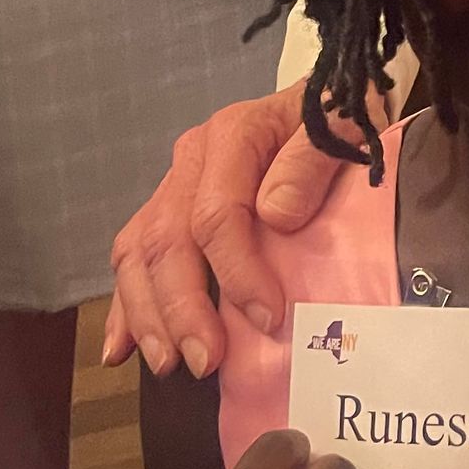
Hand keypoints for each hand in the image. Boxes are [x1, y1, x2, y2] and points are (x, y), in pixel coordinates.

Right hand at [103, 86, 357, 375]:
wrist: (335, 104)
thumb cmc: (345, 117)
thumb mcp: (347, 125)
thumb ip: (314, 159)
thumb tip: (276, 214)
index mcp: (236, 134)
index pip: (218, 213)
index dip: (237, 272)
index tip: (268, 318)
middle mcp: (195, 158)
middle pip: (169, 238)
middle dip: (182, 308)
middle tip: (206, 361)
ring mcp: (177, 184)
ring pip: (140, 252)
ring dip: (149, 314)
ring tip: (169, 364)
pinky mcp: (171, 209)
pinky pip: (135, 256)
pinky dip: (126, 304)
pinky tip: (121, 349)